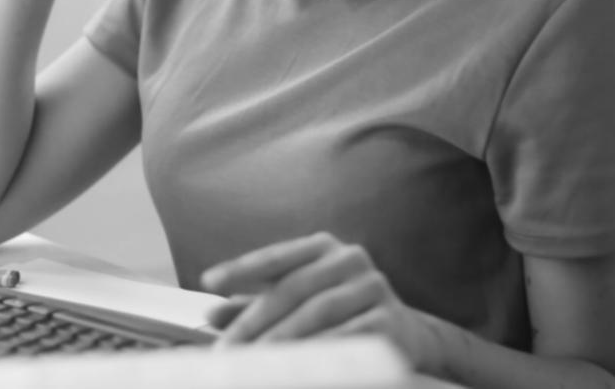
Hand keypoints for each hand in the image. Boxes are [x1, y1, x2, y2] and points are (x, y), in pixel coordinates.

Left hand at [199, 232, 441, 369]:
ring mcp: (373, 287)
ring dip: (281, 340)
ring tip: (253, 361)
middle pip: (293, 288)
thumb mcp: (298, 302)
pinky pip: (346, 338)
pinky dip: (318, 351)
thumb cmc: (340, 313)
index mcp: (324, 247)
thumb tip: (211, 313)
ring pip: (318, 313)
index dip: (242, 267)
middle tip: (226, 348)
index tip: (209, 282)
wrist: (405, 335)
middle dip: (254, 321)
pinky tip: (296, 367)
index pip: (277, 256)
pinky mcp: (389, 319)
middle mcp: (350, 258)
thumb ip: (256, 303)